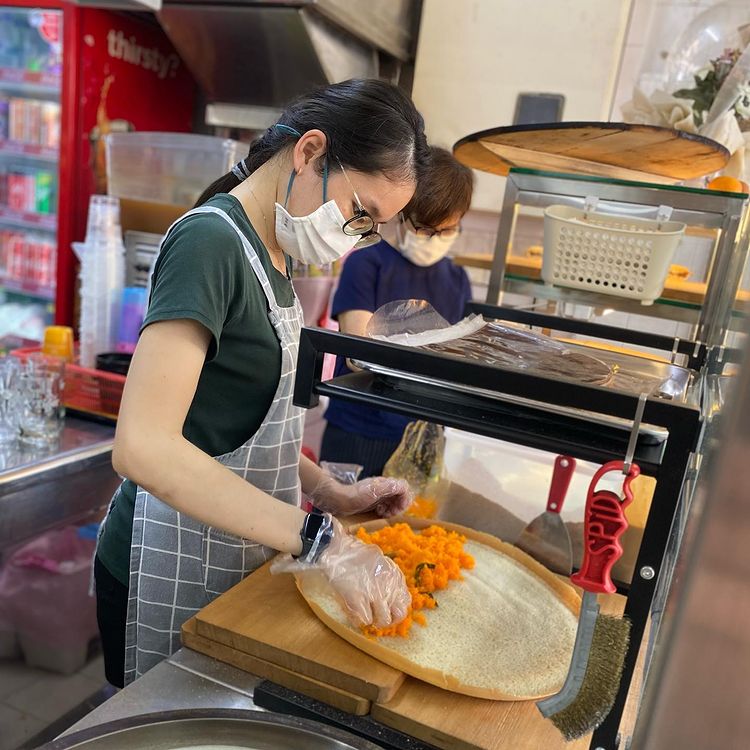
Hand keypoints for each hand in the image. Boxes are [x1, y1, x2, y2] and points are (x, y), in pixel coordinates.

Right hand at [271, 517, 409, 627]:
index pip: (406, 601)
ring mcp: (374, 593)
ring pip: (382, 620)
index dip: (396, 609)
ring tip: (363, 613)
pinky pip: (365, 620)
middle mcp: (388, 585)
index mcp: (394, 575)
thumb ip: (388, 579)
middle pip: (398, 615)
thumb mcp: (379, 562)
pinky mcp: (358, 599)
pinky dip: (359, 618)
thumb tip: (392, 598)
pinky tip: (354, 610)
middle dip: (388, 619)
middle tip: (376, 616)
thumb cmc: (354, 554)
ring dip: (373, 619)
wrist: (335, 549)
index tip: (388, 610)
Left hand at [310, 473, 412, 517]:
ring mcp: (377, 494)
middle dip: (398, 506)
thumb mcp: (374, 491)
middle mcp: (382, 488)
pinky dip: (385, 511)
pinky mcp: (372, 501)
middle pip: (399, 495)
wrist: (339, 500)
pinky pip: (385, 505)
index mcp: (385, 484)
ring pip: (393, 501)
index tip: (399, 509)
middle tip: (391, 514)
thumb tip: (403, 488)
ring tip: (385, 514)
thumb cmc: (356, 496)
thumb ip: (390, 487)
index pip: (403, 488)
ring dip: (392, 509)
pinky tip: (379, 514)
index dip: (404, 499)